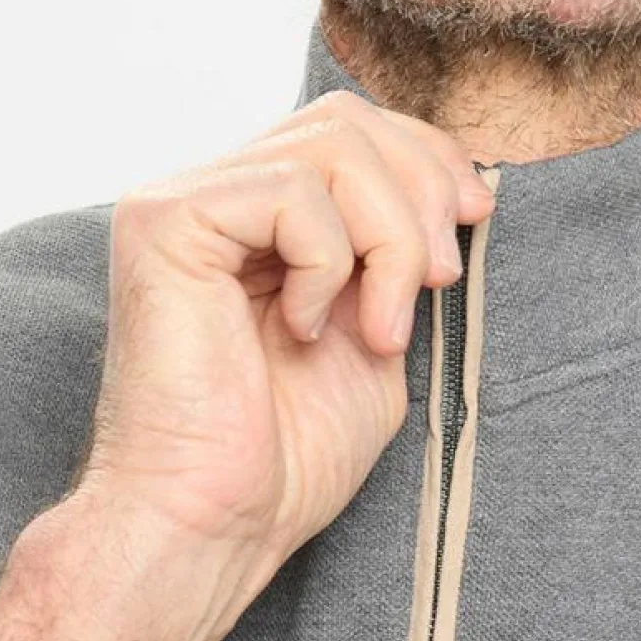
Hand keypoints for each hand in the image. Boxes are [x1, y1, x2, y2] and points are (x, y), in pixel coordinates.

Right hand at [78, 91, 495, 625]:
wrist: (220, 520)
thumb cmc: (289, 456)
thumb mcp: (380, 339)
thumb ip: (403, 261)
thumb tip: (463, 188)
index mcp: (267, 222)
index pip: (356, 129)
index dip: (431, 159)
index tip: (476, 219)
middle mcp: (222, 197)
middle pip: (348, 120)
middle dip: (422, 193)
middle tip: (439, 283)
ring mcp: (186, 202)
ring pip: (332, 147)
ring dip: (389, 241)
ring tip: (379, 331)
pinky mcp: (164, 221)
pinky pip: (291, 193)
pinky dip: (328, 266)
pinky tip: (303, 330)